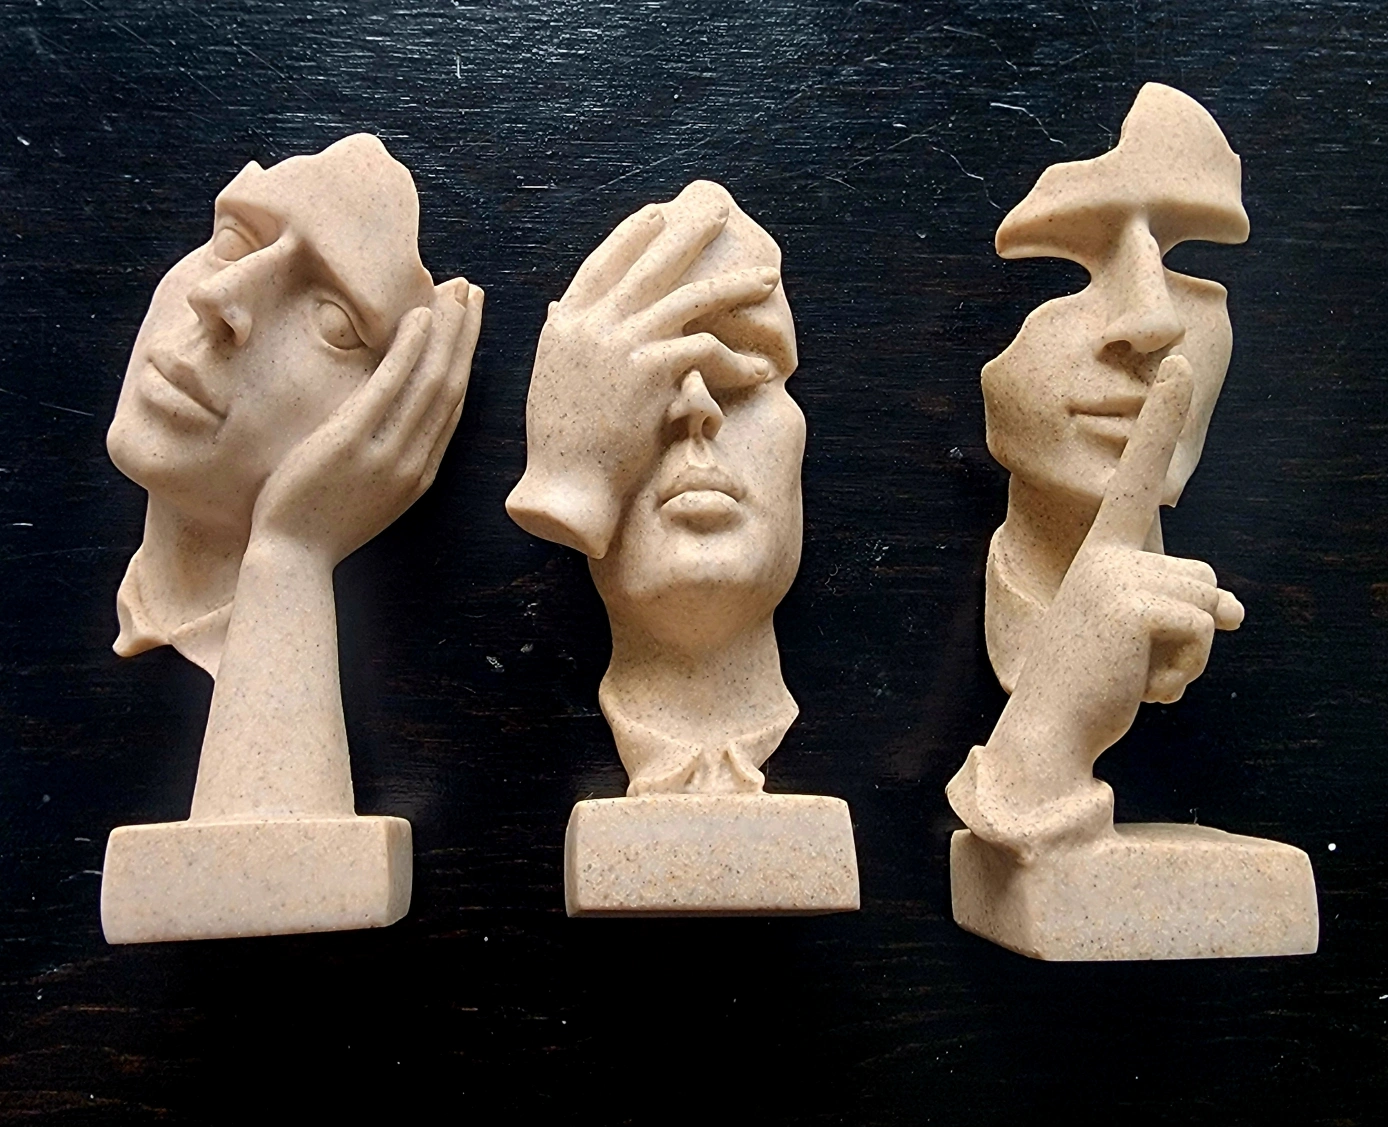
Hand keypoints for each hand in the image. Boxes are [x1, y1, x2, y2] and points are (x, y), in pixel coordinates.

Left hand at [249, 277, 483, 565]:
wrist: (293, 557)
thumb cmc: (319, 526)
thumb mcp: (366, 492)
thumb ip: (383, 456)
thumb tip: (385, 420)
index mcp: (420, 473)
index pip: (451, 407)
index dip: (463, 362)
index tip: (468, 325)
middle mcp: (415, 461)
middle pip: (450, 386)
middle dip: (465, 336)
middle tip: (473, 294)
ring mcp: (387, 452)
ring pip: (431, 381)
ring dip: (446, 331)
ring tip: (455, 291)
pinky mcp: (354, 442)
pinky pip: (390, 386)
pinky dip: (409, 349)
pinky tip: (418, 316)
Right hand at [509, 199, 780, 556]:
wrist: (565, 483)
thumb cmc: (560, 443)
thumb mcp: (550, 377)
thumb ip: (563, 337)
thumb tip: (561, 306)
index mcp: (568, 323)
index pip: (603, 264)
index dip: (632, 236)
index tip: (658, 215)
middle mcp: (594, 324)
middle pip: (650, 266)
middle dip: (689, 236)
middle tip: (718, 214)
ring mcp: (624, 342)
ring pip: (690, 299)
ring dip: (734, 286)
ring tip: (765, 279)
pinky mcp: (652, 369)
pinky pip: (707, 350)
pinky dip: (737, 363)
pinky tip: (760, 370)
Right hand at [1011, 355, 1244, 765]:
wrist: (1046, 732)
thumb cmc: (1090, 685)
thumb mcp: (1141, 639)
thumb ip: (1183, 610)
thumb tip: (1235, 609)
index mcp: (1101, 554)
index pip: (1138, 477)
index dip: (1160, 420)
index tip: (1180, 360)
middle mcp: (1105, 553)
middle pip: (1205, 574)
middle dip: (1193, 628)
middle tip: (1135, 660)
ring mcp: (1114, 574)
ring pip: (1209, 602)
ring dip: (1189, 655)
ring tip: (1134, 673)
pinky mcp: (1131, 603)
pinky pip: (1201, 630)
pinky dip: (1185, 671)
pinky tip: (1140, 687)